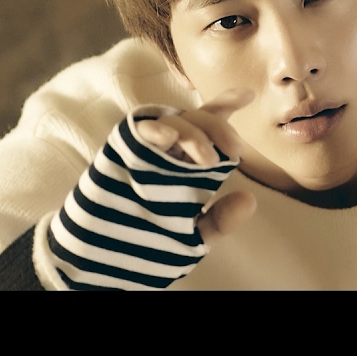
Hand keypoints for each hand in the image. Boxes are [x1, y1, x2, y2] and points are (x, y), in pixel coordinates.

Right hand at [134, 88, 256, 245]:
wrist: (107, 259)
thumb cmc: (151, 241)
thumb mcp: (193, 233)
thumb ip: (221, 219)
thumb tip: (249, 200)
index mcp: (186, 159)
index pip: (206, 125)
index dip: (225, 105)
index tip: (248, 95)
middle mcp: (167, 149)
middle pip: (195, 119)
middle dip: (217, 127)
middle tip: (235, 151)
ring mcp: (144, 148)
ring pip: (171, 120)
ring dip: (193, 134)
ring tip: (208, 160)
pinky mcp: (121, 152)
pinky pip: (138, 130)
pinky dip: (155, 130)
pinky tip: (169, 138)